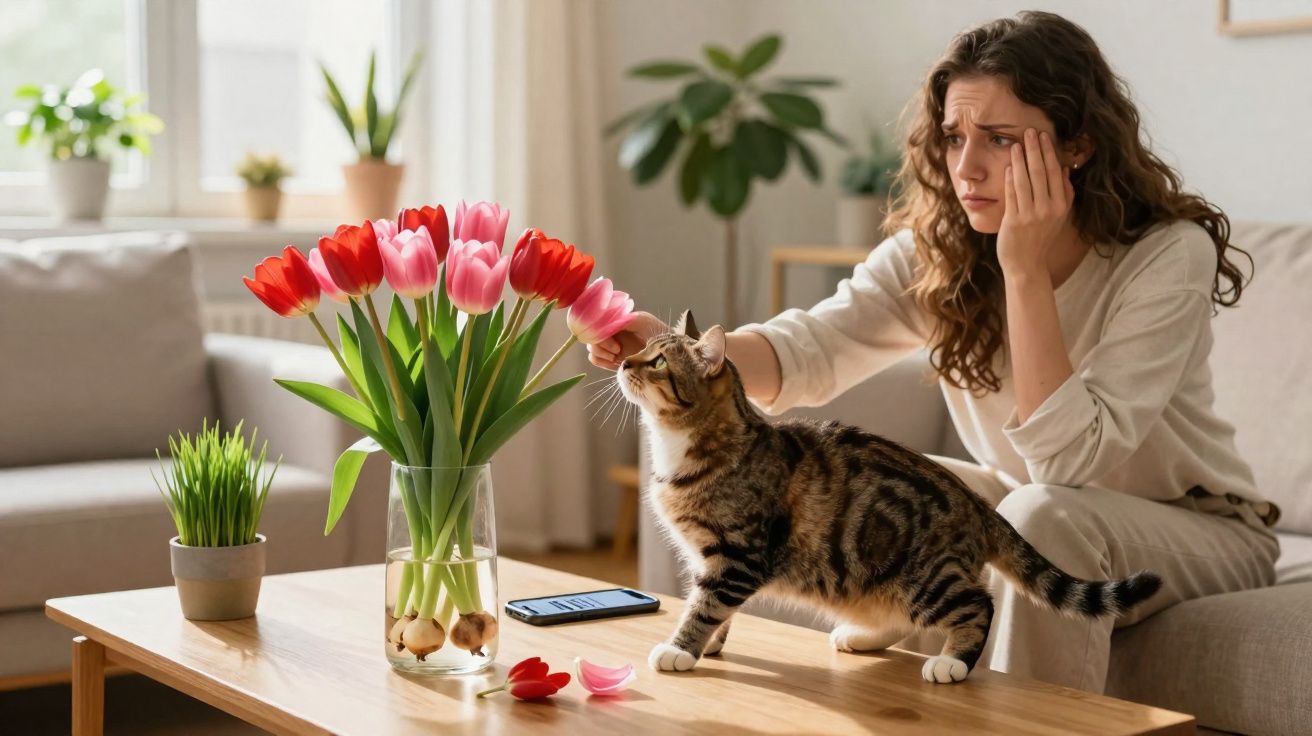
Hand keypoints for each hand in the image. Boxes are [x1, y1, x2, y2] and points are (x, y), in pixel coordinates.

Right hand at [587, 311, 669, 370]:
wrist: (667, 355)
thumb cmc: (658, 334)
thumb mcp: (641, 320)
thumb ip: (621, 319)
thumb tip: (603, 323)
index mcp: (617, 319)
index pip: (596, 319)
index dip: (597, 327)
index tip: (608, 334)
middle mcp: (612, 332)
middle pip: (590, 334)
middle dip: (601, 342)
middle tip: (617, 348)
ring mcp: (611, 346)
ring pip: (591, 346)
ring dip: (601, 351)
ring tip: (617, 355)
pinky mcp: (612, 361)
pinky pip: (594, 358)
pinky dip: (600, 360)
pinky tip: (614, 361)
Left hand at [998, 128, 1074, 276]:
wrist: (1027, 265)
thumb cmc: (1040, 238)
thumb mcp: (1059, 217)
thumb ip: (1064, 194)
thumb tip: (1065, 169)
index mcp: (1061, 206)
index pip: (1056, 172)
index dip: (1050, 152)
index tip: (1045, 136)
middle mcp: (1048, 209)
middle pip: (1042, 172)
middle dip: (1035, 149)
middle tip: (1030, 131)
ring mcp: (1031, 215)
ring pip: (1025, 180)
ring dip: (1020, 160)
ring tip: (1016, 144)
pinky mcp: (1014, 221)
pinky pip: (1012, 194)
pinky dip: (1010, 178)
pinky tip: (1008, 166)